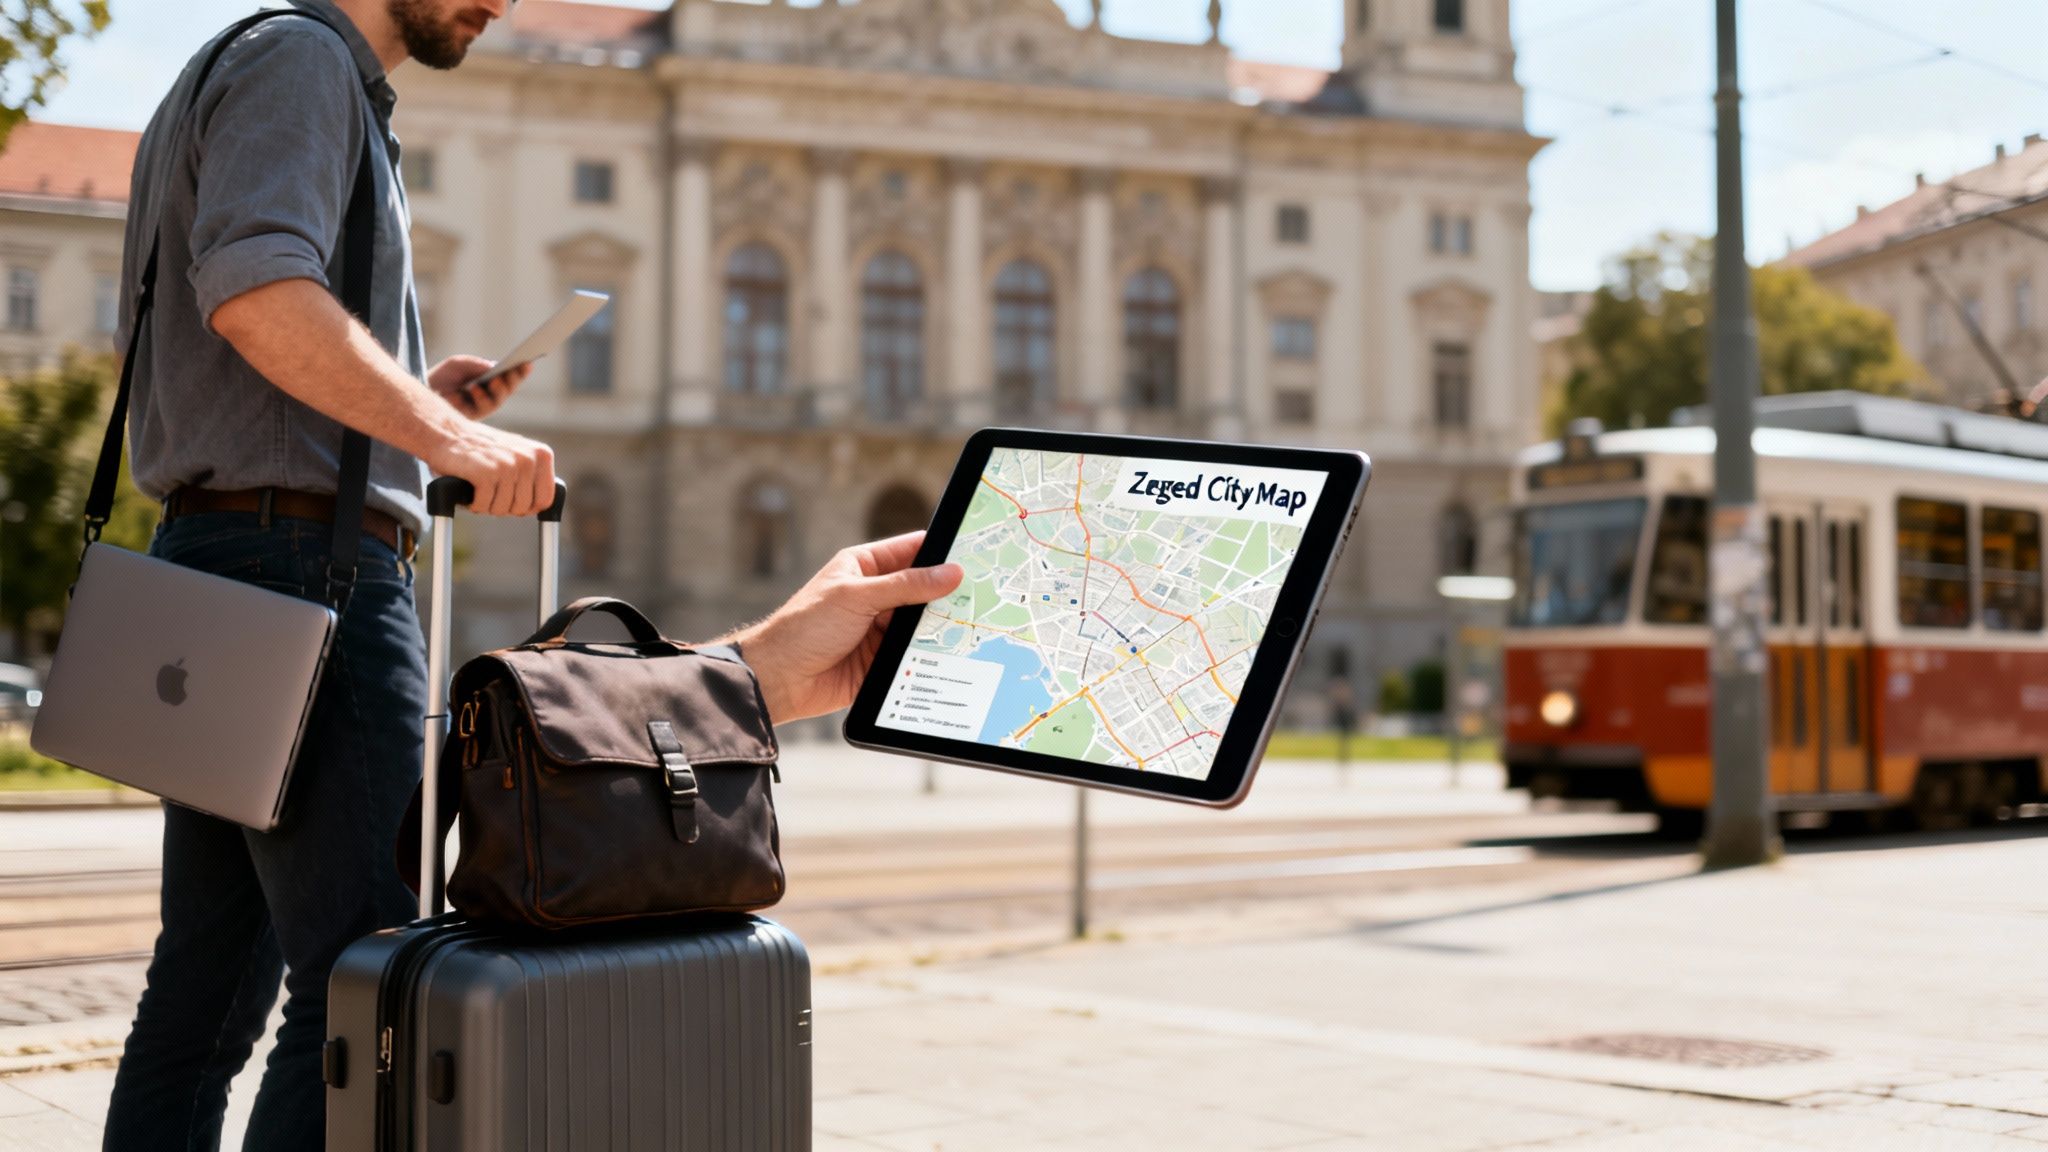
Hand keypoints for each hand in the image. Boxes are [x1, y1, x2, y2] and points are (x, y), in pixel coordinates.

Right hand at [423, 423, 556, 517]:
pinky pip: (483, 506)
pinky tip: (469, 488)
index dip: (526, 508)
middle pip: (522, 508)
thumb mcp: (517, 456)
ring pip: (502, 509)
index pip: (545, 500)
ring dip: (486, 505)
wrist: (447, 433)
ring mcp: (508, 466)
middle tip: (490, 492)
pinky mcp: (486, 473)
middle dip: (503, 507)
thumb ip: (532, 477)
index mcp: (542, 455)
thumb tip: (541, 508)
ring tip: (478, 487)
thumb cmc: (481, 451)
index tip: (511, 502)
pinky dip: (472, 503)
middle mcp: (528, 459)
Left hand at [429, 355, 531, 419]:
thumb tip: (494, 367)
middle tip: (517, 369)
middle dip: (514, 379)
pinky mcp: (472, 418)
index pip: (510, 376)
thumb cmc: (442, 377)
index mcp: (491, 381)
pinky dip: (479, 397)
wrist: (422, 391)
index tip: (528, 361)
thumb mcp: (460, 364)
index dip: (520, 370)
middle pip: (508, 389)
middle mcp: (490, 396)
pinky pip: (481, 409)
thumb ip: (476, 364)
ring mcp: (482, 408)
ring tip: (496, 379)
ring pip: (498, 400)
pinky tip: (475, 388)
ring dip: (499, 389)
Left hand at [724, 533, 962, 725]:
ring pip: (924, 622)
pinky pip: (917, 652)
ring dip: (943, 625)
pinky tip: (955, 653)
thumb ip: (906, 585)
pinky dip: (933, 653)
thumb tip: (950, 573)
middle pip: (924, 588)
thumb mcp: (857, 597)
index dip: (942, 550)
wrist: (780, 680)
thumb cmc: (806, 627)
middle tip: (986, 592)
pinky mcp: (884, 659)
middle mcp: (876, 595)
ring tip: (977, 622)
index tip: (974, 552)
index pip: (912, 549)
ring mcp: (881, 628)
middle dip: (949, 591)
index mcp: (864, 566)